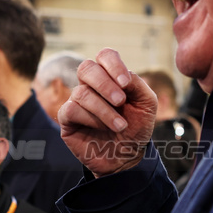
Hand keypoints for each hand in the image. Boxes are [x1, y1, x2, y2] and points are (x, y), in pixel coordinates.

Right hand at [58, 48, 158, 176]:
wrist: (127, 157)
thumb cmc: (136, 128)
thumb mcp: (146, 105)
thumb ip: (137, 85)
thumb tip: (123, 77)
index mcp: (110, 77)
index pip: (105, 56)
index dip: (113, 65)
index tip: (125, 84)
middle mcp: (90, 86)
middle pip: (86, 68)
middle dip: (104, 84)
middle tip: (120, 102)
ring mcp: (77, 101)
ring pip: (81, 93)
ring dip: (104, 110)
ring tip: (120, 125)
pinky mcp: (67, 119)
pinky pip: (71, 109)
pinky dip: (91, 119)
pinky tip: (103, 129)